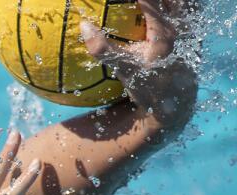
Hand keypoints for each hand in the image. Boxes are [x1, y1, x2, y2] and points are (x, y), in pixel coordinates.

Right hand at [81, 0, 198, 126]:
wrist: (176, 99)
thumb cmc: (147, 83)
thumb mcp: (122, 68)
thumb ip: (102, 48)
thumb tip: (84, 25)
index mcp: (162, 33)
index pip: (150, 1)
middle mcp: (180, 26)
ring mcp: (190, 26)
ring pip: (183, 2)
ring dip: (168, 1)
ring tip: (149, 2)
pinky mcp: (195, 29)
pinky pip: (190, 7)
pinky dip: (177, 4)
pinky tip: (166, 6)